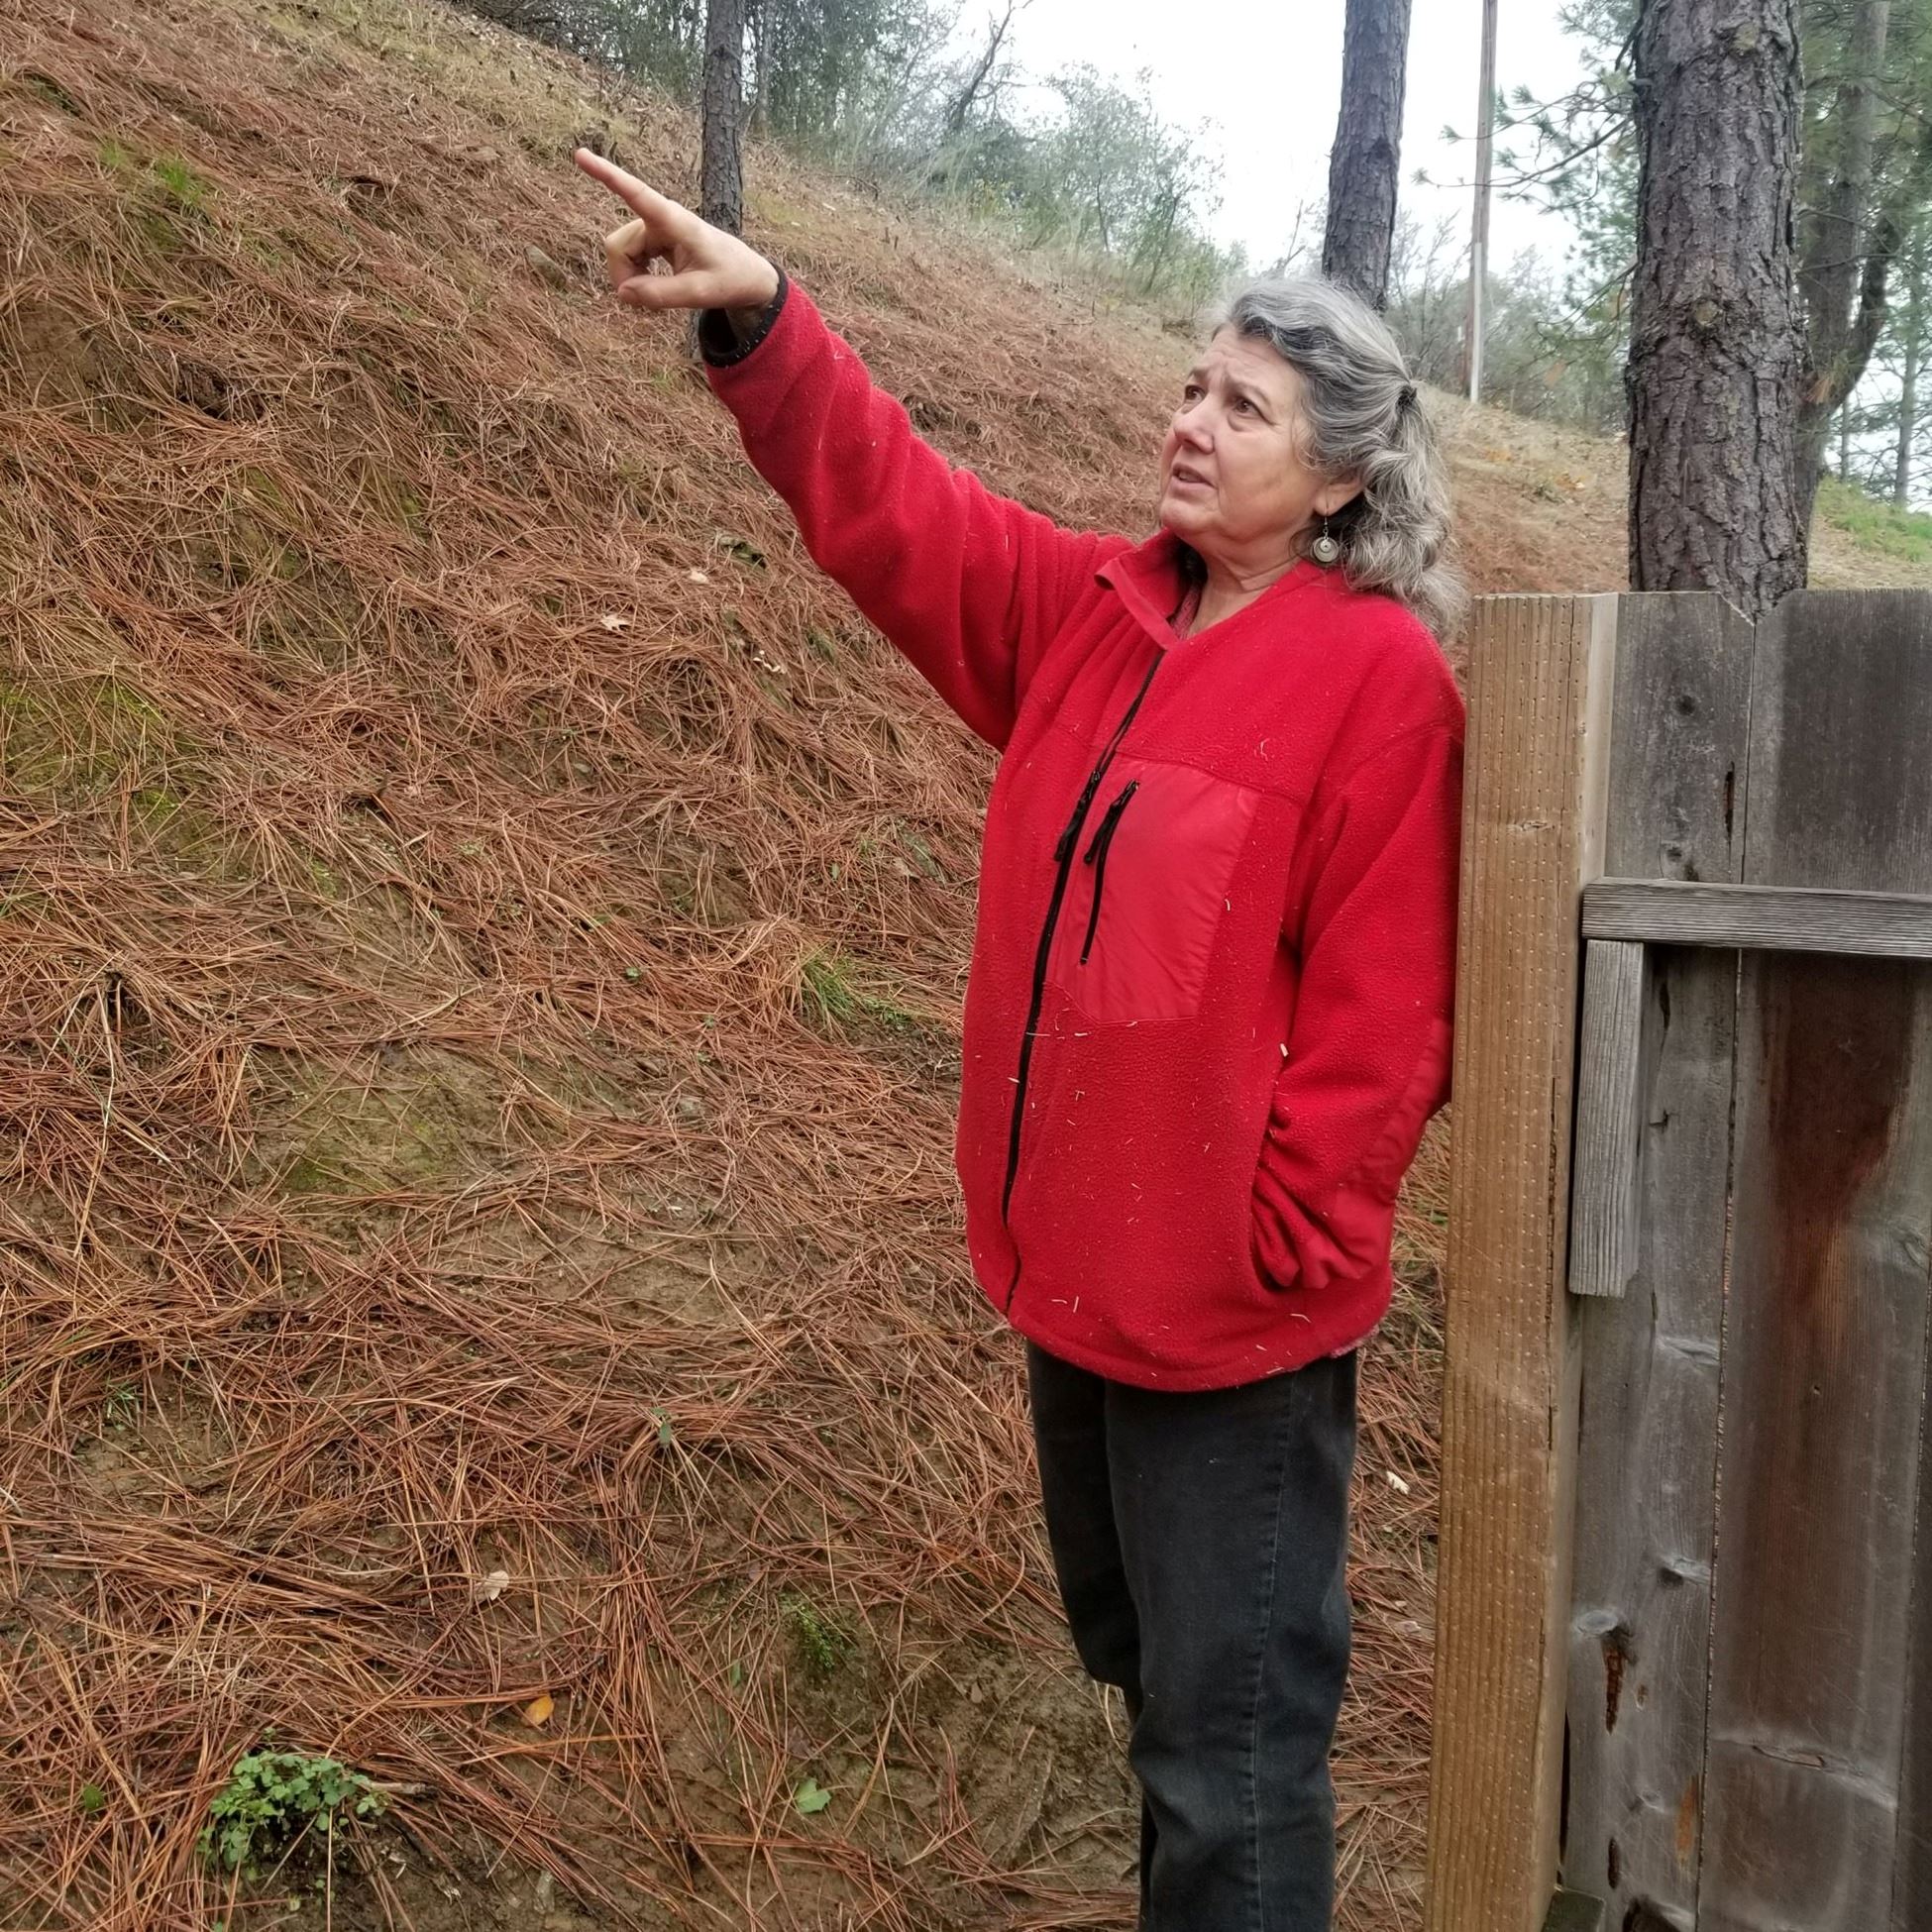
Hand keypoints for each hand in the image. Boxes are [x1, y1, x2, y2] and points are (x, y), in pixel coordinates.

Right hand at [573, 150, 779, 324]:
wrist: (748, 276)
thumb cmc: (730, 279)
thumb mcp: (701, 294)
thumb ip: (661, 295)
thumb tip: (623, 293)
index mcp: (674, 221)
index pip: (636, 194)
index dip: (607, 175)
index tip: (579, 155)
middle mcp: (660, 219)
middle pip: (617, 245)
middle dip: (621, 274)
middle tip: (642, 301)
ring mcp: (654, 229)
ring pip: (619, 252)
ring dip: (629, 277)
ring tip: (656, 294)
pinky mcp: (653, 239)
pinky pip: (628, 258)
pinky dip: (634, 276)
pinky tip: (653, 285)